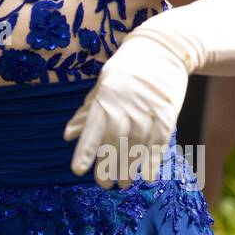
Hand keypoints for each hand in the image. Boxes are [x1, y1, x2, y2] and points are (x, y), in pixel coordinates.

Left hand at [63, 31, 188, 187]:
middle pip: (114, 147)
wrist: (163, 50)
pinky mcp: (167, 119)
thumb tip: (67, 135)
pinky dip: (152, 164)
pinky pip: (158, 148)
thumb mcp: (102, 84)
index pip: (93, 131)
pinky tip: (146, 177)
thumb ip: (86, 112)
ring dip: (129, 170)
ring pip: (136, 151)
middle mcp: (126, 111)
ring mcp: (148, 116)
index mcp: (106, 100)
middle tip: (104, 185)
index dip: (84, 152)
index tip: (77, 170)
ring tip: (123, 183)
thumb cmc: (126, 68)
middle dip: (107, 169)